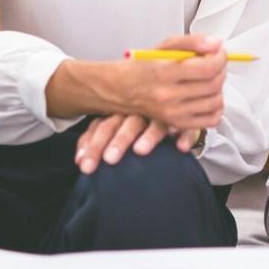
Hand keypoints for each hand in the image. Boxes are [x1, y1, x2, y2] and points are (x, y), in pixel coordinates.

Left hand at [74, 113, 203, 173]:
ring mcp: (166, 114)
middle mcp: (143, 110)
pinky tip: (179, 147)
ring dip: (149, 136)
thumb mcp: (115, 125)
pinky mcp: (188, 121)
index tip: (85, 165)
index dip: (94, 145)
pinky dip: (185, 135)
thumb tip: (79, 160)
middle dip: (119, 141)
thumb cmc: (136, 120)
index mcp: (122, 110)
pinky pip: (189, 127)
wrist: (171, 104)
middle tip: (110, 159)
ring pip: (157, 123)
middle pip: (129, 123)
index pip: (105, 125)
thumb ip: (96, 139)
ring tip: (141, 150)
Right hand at [114, 33, 227, 131]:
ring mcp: (173, 113)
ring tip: (211, 77)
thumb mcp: (165, 46)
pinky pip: (210, 120)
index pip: (207, 68)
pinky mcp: (177, 124)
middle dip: (222, 69)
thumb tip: (216, 44)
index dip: (220, 58)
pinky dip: (216, 108)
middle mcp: (168, 96)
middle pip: (213, 85)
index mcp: (164, 72)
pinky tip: (209, 96)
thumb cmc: (143, 66)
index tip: (219, 51)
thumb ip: (192, 41)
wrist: (121, 89)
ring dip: (220, 87)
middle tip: (217, 61)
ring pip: (215, 102)